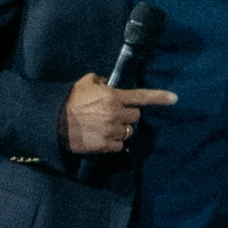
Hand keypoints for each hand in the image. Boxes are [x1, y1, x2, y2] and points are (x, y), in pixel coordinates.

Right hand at [60, 72, 177, 155]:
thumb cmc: (69, 100)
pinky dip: (114, 142)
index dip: (159, 97)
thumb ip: (101, 82)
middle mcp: (116, 114)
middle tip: (113, 114)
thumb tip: (109, 84)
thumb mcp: (85, 83)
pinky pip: (120, 144)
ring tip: (104, 126)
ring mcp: (113, 131)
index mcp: (113, 97)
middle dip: (127, 115)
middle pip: (135, 116)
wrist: (53, 122)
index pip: (141, 97)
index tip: (174, 99)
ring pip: (128, 132)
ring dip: (120, 129)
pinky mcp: (107, 145)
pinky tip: (102, 137)